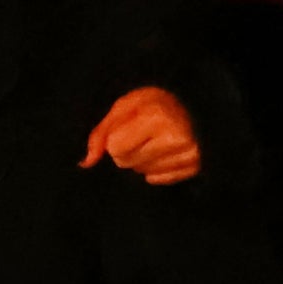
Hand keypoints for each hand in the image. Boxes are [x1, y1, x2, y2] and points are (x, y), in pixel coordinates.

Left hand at [79, 87, 200, 185]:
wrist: (195, 104)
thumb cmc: (154, 103)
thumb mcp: (125, 106)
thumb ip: (102, 133)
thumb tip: (86, 162)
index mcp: (155, 116)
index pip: (115, 148)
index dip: (116, 138)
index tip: (130, 125)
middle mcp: (175, 137)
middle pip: (126, 162)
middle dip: (128, 149)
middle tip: (144, 132)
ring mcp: (187, 154)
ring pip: (141, 172)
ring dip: (142, 159)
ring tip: (156, 139)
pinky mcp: (194, 166)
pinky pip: (158, 180)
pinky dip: (157, 168)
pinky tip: (166, 151)